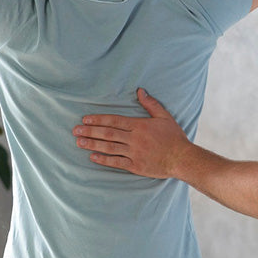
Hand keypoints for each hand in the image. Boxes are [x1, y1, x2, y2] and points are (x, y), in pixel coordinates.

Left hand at [73, 88, 188, 178]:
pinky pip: (117, 162)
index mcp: (140, 126)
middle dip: (90, 131)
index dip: (98, 120)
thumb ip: (151, 104)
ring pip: (109, 147)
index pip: (115, 121)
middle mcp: (135, 139)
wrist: (182, 158)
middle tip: (75, 130)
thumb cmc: (174, 137)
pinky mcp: (136, 166)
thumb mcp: (164, 117)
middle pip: (108, 133)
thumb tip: (140, 90)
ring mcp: (134, 153)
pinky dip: (104, 160)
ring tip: (79, 142)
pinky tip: (92, 157)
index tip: (85, 119)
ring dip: (93, 144)